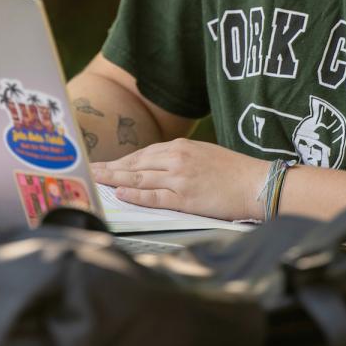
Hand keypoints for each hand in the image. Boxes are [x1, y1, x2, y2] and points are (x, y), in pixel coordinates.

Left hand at [91, 138, 268, 220]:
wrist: (256, 183)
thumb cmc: (233, 171)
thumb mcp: (203, 154)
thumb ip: (179, 158)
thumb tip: (158, 167)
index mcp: (180, 146)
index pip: (142, 154)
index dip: (121, 161)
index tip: (105, 164)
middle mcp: (175, 159)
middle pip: (135, 164)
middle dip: (110, 168)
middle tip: (89, 169)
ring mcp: (179, 178)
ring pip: (138, 179)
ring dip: (113, 180)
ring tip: (95, 180)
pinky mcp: (185, 198)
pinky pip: (154, 197)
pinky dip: (134, 196)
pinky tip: (120, 194)